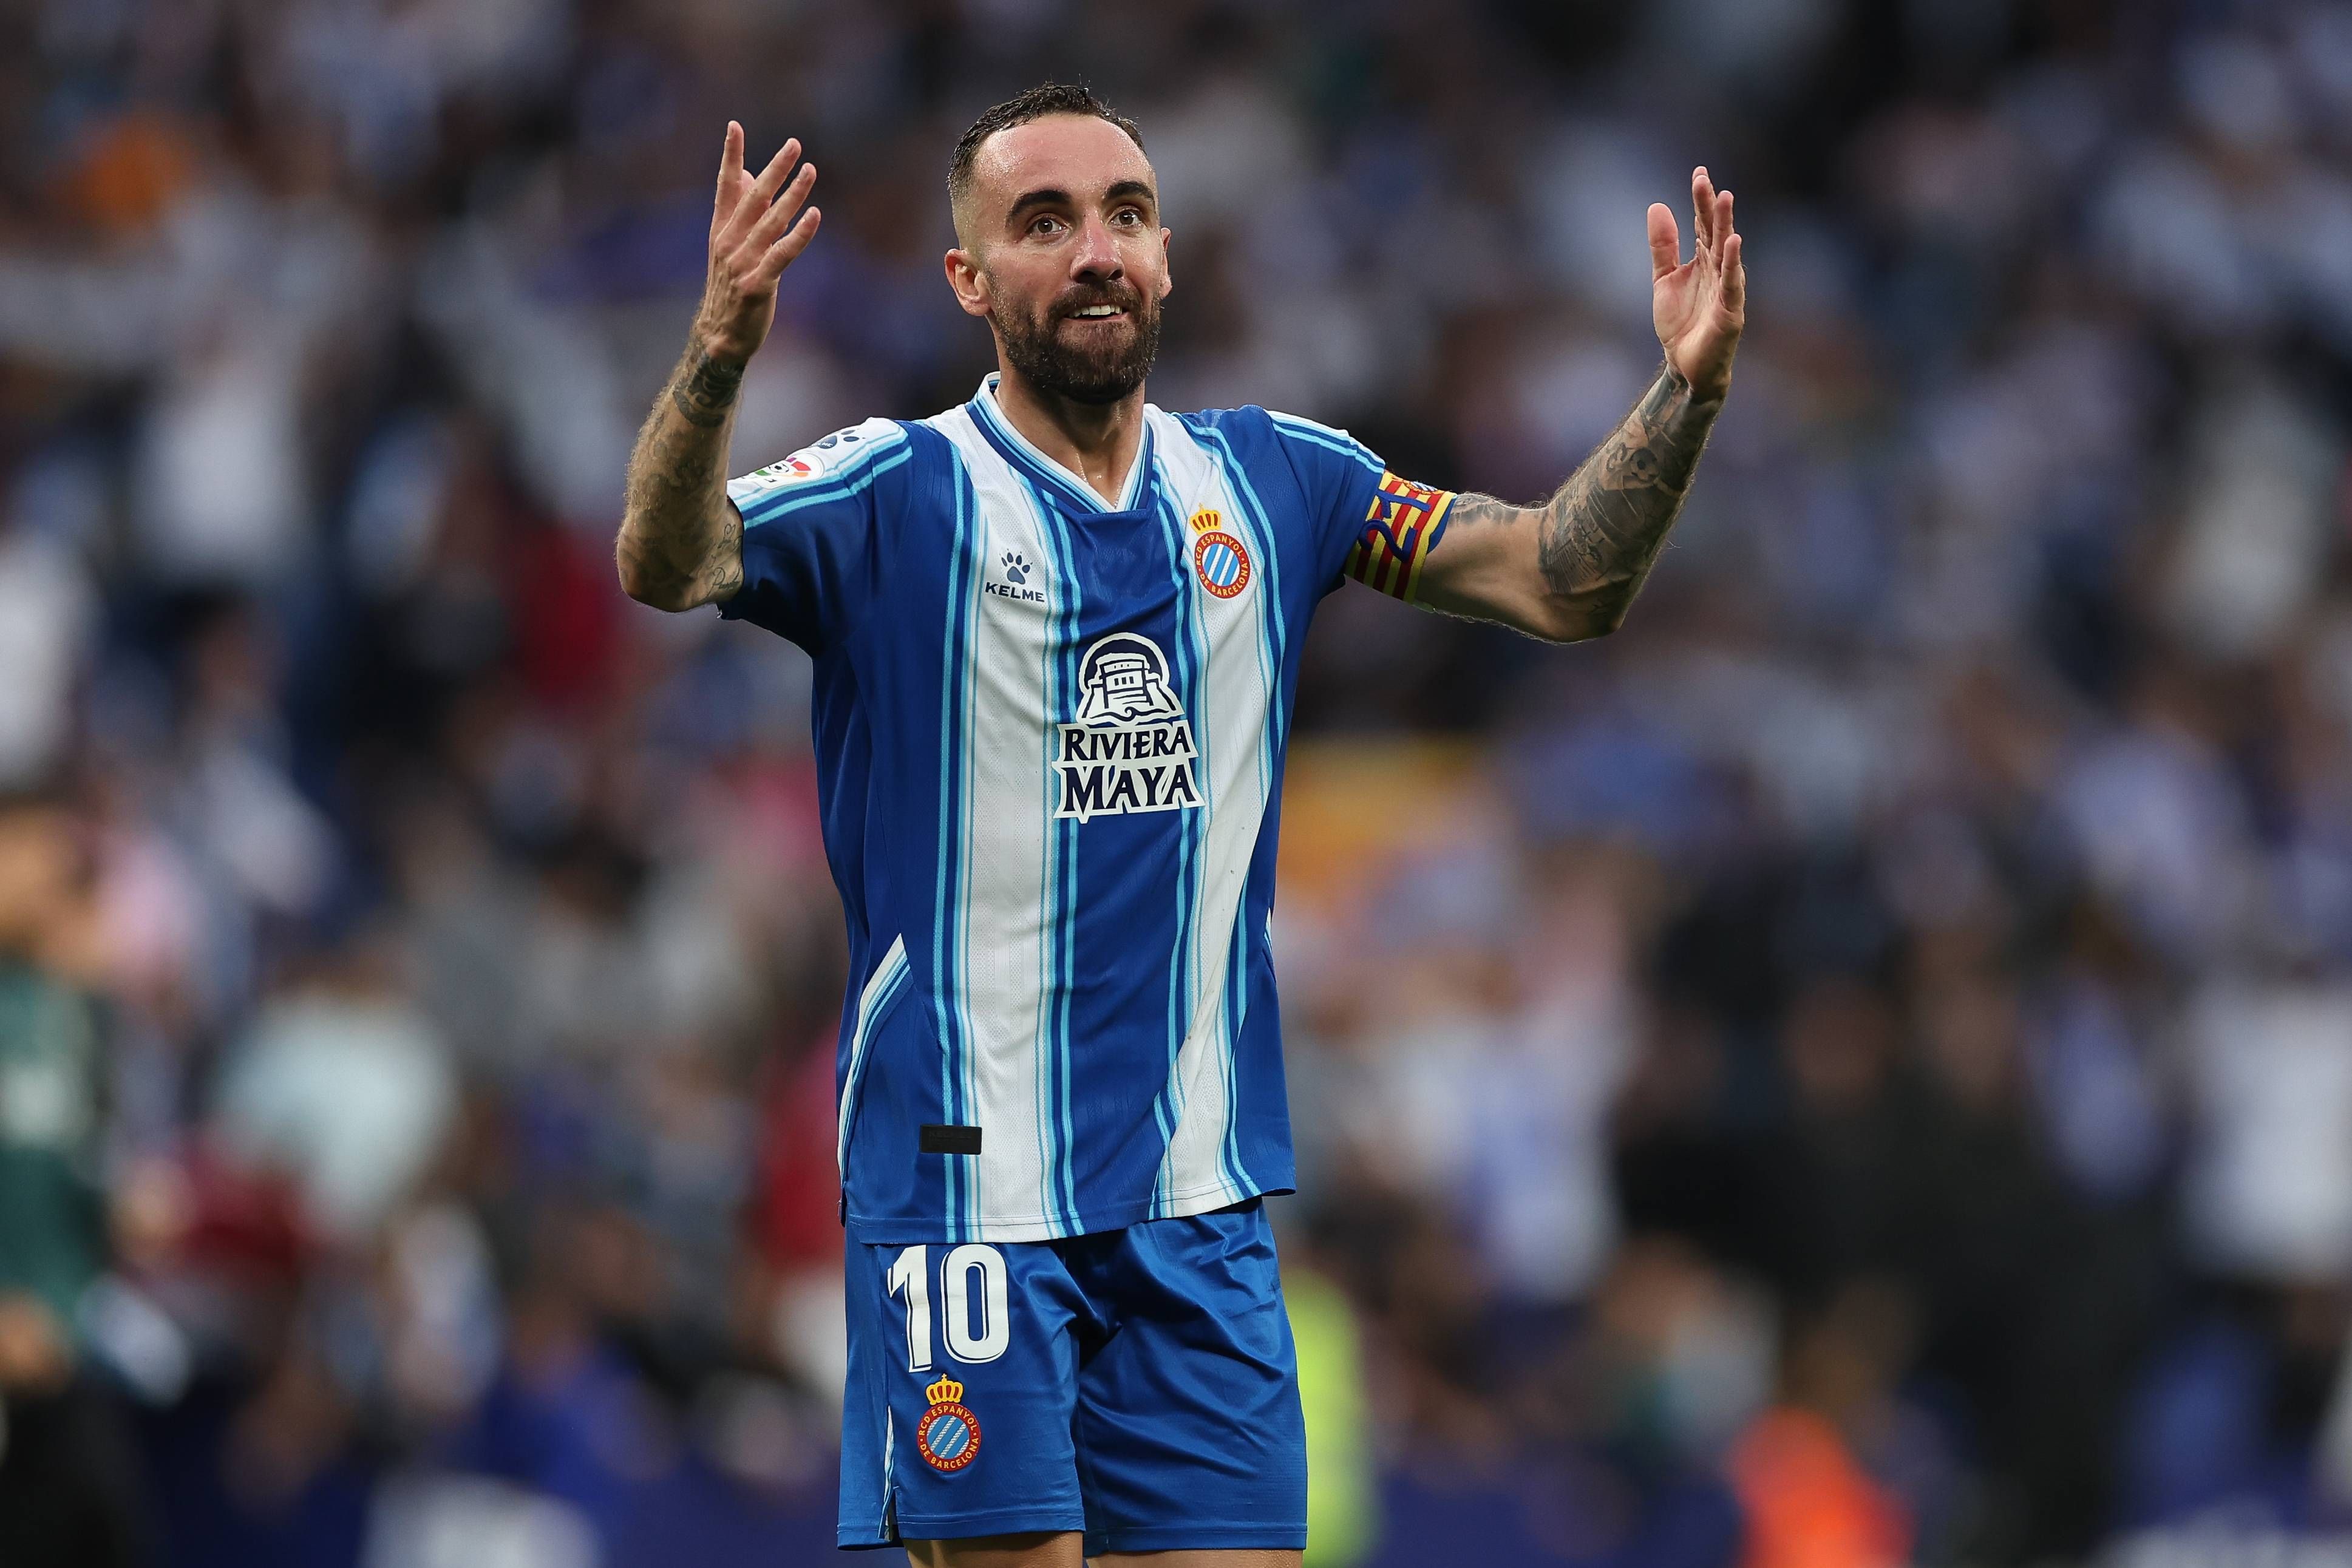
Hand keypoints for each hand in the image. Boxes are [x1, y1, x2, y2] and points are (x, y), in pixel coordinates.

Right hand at [693, 123, 821, 366]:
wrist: (721, 334)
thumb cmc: (730, 286)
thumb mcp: (728, 245)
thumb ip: (737, 209)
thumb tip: (745, 172)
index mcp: (721, 229)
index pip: (725, 185)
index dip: (731, 155)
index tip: (735, 126)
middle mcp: (729, 241)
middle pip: (754, 197)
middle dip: (775, 169)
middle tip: (794, 144)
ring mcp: (742, 262)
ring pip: (772, 221)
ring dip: (793, 194)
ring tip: (810, 170)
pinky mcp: (759, 283)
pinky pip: (783, 253)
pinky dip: (800, 233)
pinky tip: (815, 214)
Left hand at [1647, 166, 1744, 402]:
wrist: (1683, 365)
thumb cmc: (1680, 323)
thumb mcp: (1663, 279)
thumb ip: (1663, 247)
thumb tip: (1657, 206)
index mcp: (1703, 261)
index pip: (1703, 224)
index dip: (1701, 200)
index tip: (1698, 173)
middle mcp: (1718, 270)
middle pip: (1715, 232)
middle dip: (1711, 206)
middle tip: (1704, 179)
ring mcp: (1726, 289)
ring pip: (1727, 252)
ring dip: (1726, 225)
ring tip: (1725, 199)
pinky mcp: (1730, 311)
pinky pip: (1732, 284)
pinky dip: (1733, 264)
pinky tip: (1733, 242)